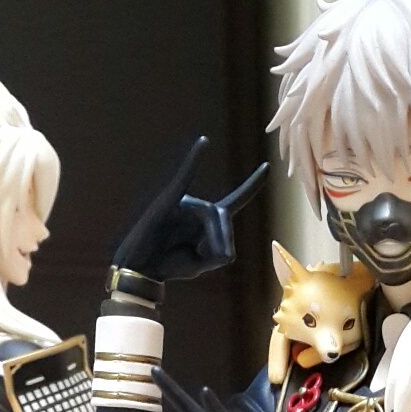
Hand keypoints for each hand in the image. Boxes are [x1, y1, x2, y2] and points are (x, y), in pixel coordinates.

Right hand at [115, 138, 268, 283]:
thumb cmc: (170, 265)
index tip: (268, 167)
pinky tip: (204, 142)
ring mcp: (183, 202)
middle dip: (223, 241)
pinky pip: (184, 177)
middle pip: (223, 218)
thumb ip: (219, 255)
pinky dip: (194, 160)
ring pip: (211, 215)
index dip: (252, 185)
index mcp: (207, 221)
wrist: (142, 268)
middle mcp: (197, 207)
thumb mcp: (202, 265)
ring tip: (196, 255)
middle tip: (213, 259)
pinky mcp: (168, 200)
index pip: (236, 200)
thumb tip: (228, 250)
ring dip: (211, 240)